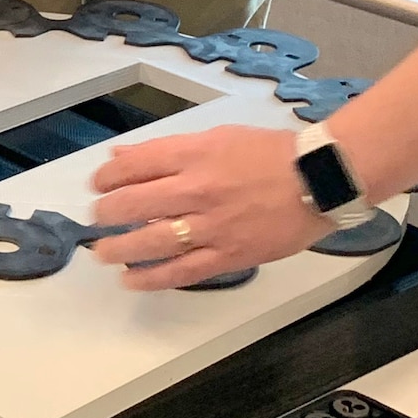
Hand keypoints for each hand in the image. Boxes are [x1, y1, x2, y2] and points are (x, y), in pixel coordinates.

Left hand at [88, 125, 330, 289]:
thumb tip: (122, 157)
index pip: (135, 166)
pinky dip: (153, 278)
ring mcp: (212, 226)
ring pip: (152, 241)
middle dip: (106, 213)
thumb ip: (167, 150)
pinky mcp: (229, 255)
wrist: (321, 179)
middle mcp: (197, 190)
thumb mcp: (216, 137)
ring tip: (102, 252)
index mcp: (194, 155)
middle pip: (135, 204)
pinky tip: (132, 280)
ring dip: (119, 249)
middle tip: (97, 219)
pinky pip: (183, 271)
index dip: (107, 177)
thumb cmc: (270, 154)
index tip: (98, 185)